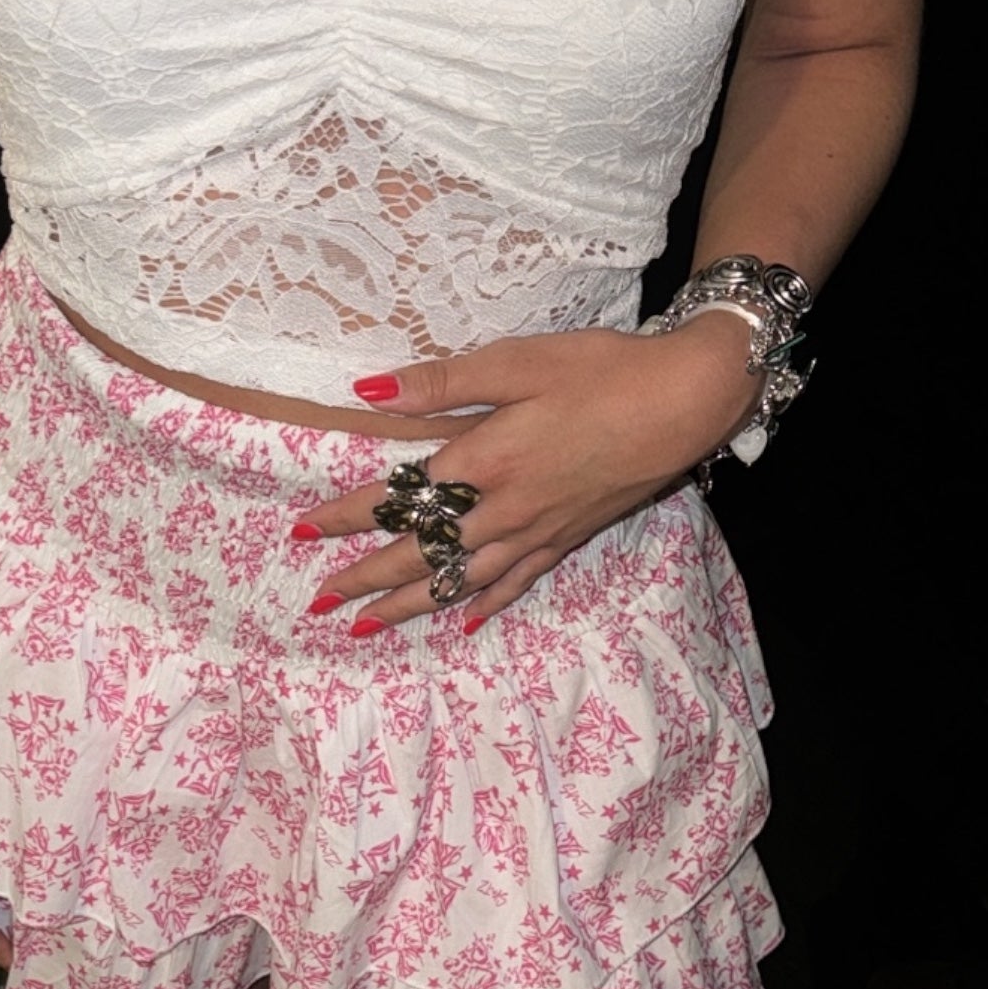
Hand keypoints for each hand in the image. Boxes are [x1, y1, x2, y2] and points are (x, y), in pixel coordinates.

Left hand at [295, 316, 759, 630]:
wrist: (685, 401)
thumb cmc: (601, 370)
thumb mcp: (517, 362)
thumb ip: (441, 383)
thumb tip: (366, 392)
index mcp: (483, 460)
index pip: (397, 498)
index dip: (346, 517)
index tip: (303, 533)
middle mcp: (504, 507)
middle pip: (421, 552)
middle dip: (365, 578)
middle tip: (320, 602)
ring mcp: (537, 529)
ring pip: (460, 579)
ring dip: (410, 604)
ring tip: (367, 626)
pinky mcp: (568, 536)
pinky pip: (516, 581)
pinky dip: (485, 603)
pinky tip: (465, 621)